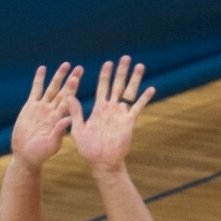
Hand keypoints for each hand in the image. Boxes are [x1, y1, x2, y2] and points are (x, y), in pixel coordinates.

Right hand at [9, 62, 80, 169]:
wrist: (25, 155)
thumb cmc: (40, 153)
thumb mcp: (51, 144)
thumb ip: (59, 131)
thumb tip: (68, 119)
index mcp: (59, 118)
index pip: (68, 101)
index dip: (73, 89)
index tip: (77, 78)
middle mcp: (52, 110)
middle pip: (63, 92)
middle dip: (71, 80)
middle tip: (79, 68)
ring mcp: (42, 107)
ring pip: (51, 88)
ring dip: (58, 76)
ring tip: (66, 65)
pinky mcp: (30, 107)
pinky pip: (35, 90)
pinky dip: (39, 80)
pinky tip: (42, 69)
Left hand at [69, 54, 153, 173]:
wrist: (102, 162)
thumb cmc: (89, 149)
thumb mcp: (78, 129)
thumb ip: (75, 113)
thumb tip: (68, 97)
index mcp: (98, 109)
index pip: (102, 87)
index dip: (105, 75)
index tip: (108, 63)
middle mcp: (110, 108)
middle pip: (117, 85)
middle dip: (121, 71)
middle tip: (125, 57)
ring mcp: (120, 114)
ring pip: (129, 92)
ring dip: (134, 79)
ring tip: (140, 66)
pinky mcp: (129, 122)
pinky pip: (137, 107)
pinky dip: (144, 98)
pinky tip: (151, 89)